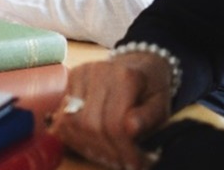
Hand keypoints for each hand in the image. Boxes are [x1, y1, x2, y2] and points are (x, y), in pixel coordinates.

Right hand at [49, 56, 172, 169]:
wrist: (138, 64)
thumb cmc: (150, 89)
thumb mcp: (161, 105)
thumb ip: (148, 118)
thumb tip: (131, 129)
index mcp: (125, 77)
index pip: (115, 123)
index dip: (123, 150)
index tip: (135, 164)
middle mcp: (97, 72)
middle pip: (91, 124)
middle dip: (106, 151)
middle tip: (120, 163)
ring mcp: (78, 75)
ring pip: (72, 122)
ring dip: (87, 146)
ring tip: (105, 156)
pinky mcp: (68, 82)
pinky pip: (62, 117)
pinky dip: (73, 137)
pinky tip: (90, 145)